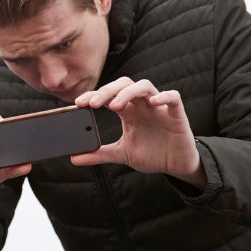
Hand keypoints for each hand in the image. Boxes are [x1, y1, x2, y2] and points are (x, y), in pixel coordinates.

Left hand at [72, 78, 205, 188]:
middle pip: (124, 84)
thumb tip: (73, 158)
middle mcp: (142, 105)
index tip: (78, 103)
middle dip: (107, 90)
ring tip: (115, 106)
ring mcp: (159, 107)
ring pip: (144, 86)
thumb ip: (99, 154)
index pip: (108, 95)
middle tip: (93, 104)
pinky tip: (153, 102)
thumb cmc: (152, 154)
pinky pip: (173, 97)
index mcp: (128, 112)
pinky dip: (164, 96)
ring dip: (128, 92)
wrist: (176, 166)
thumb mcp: (121, 154)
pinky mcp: (177, 114)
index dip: (93, 95)